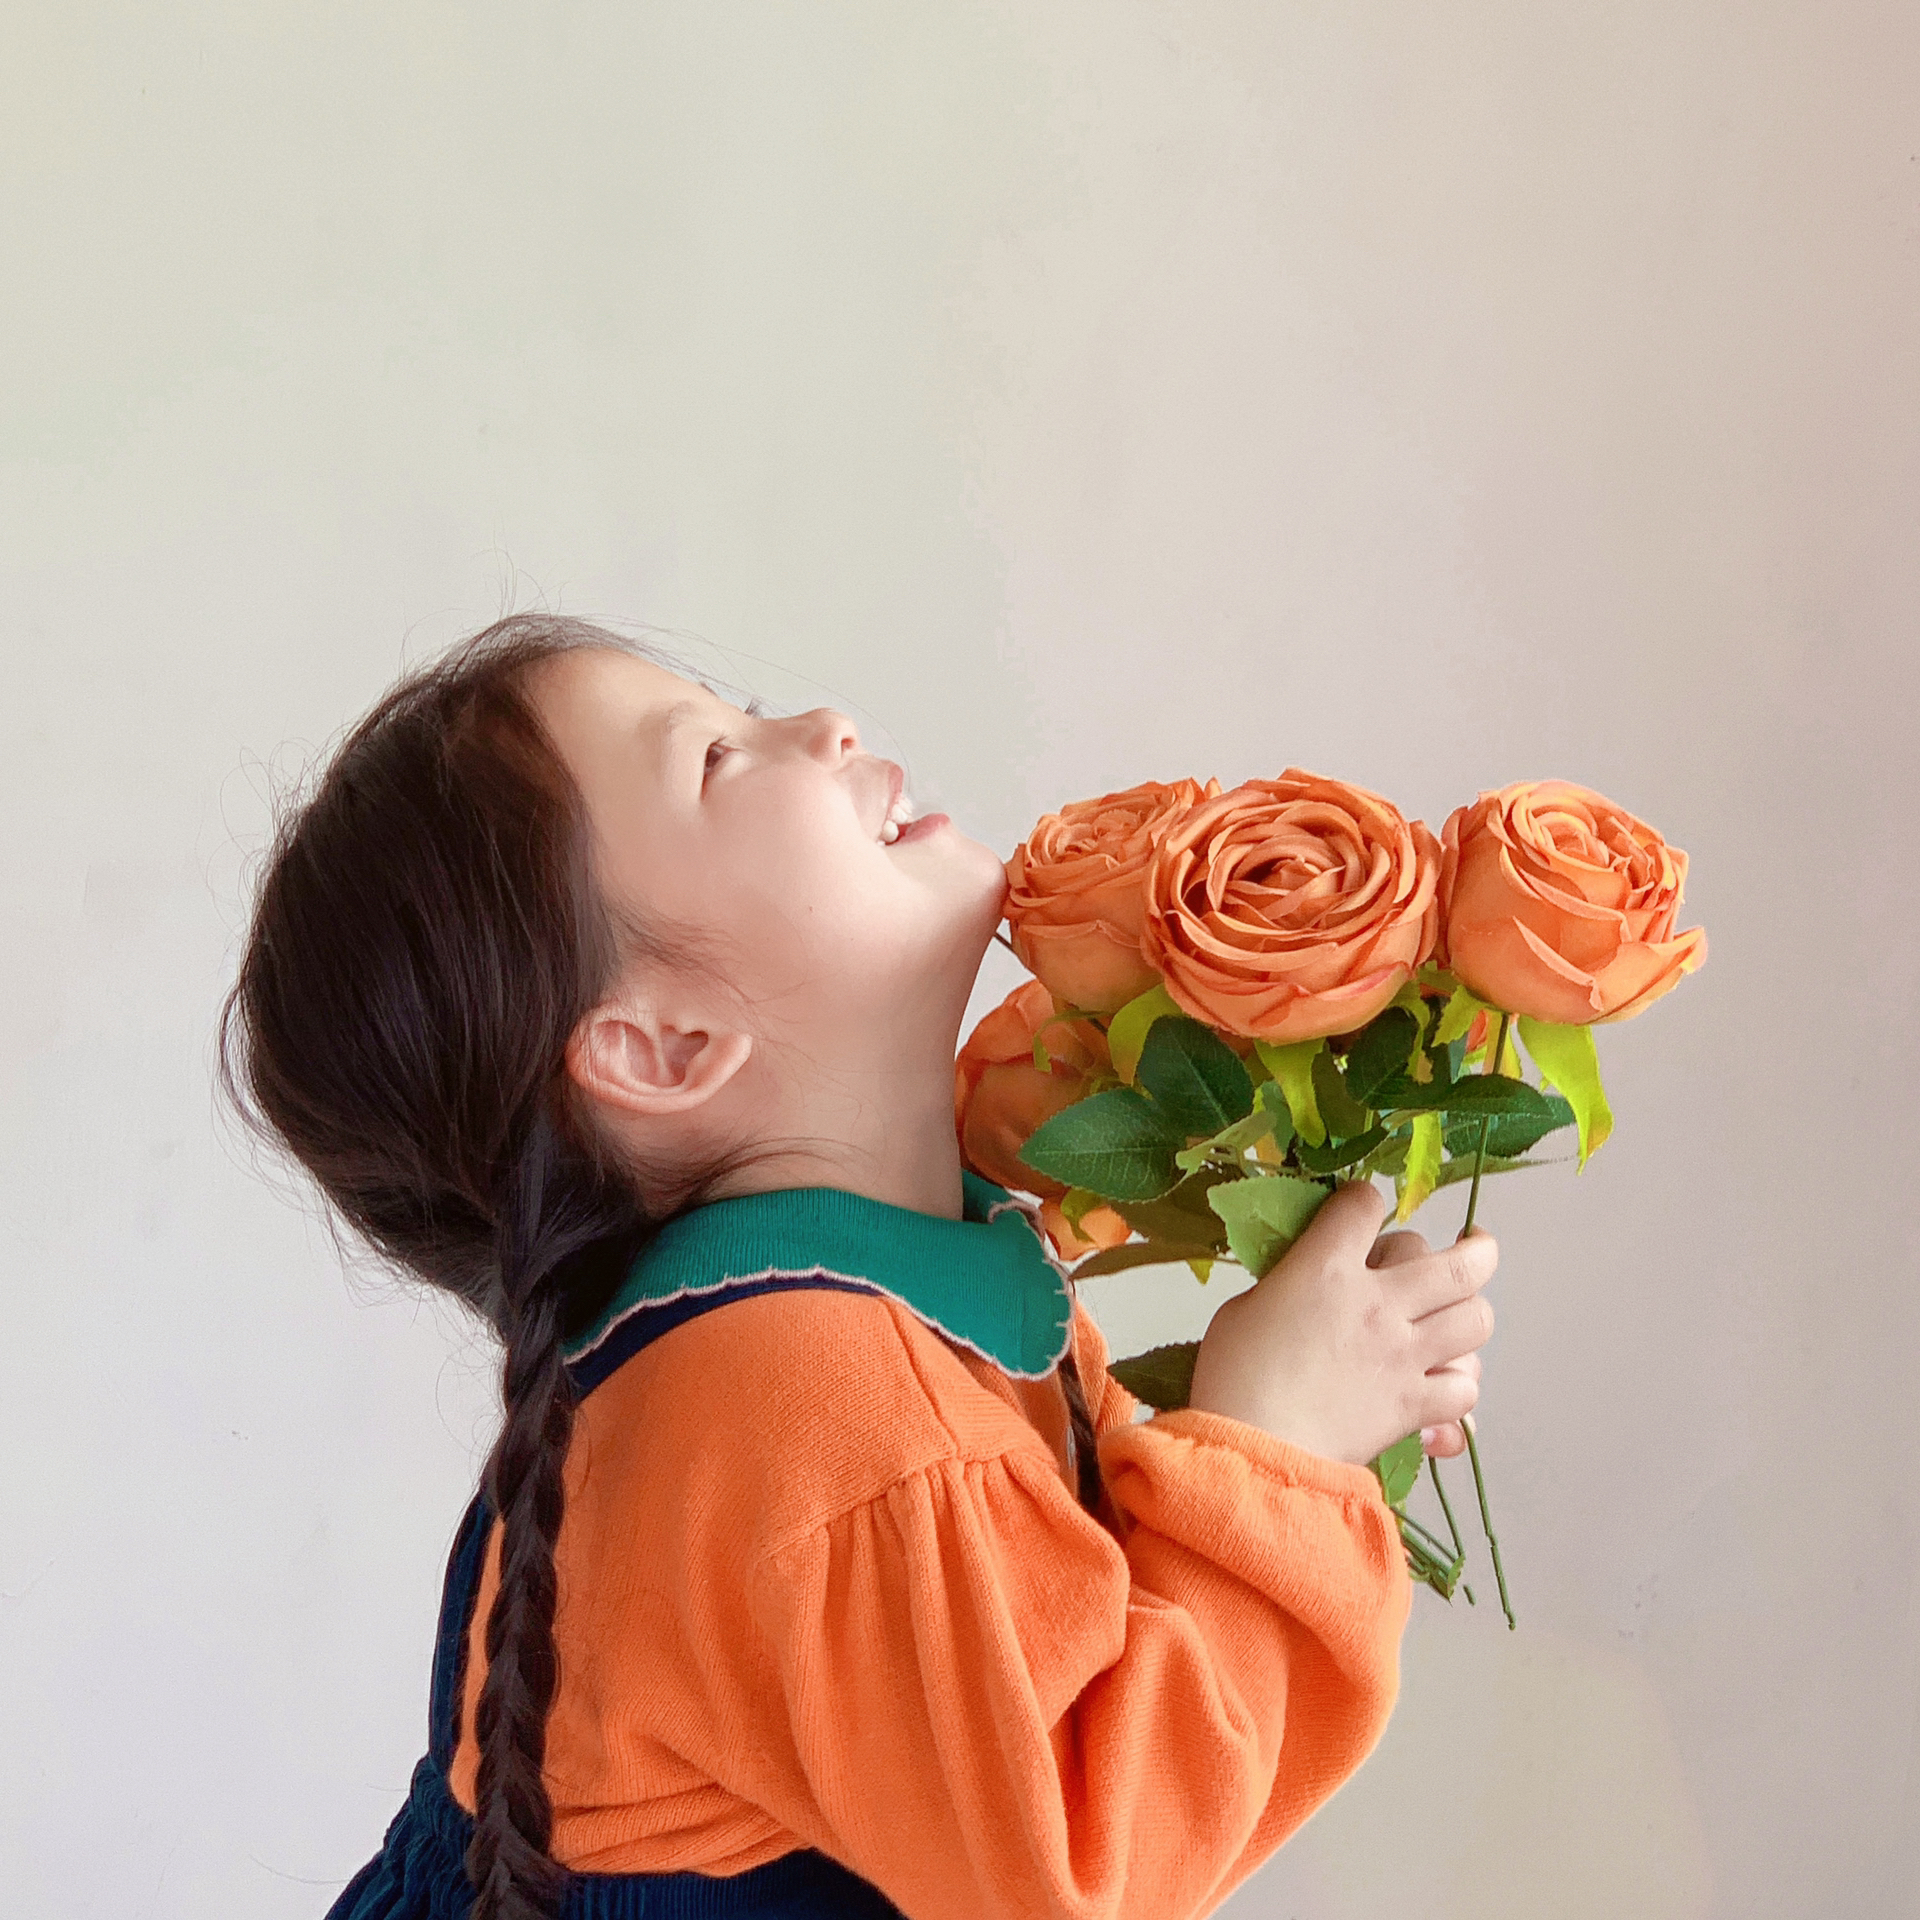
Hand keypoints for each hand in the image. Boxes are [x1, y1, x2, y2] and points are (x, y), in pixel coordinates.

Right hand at [1186, 1180, 1496, 1468]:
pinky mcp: (1414, 1405)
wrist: (1253, 1449)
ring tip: (1460, 1314)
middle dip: (1477, 1249)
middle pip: (1459, 1262)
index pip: (1365, 1205)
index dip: (1366, 1201)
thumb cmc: (1234, 1377)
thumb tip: (1307, 1286)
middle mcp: (1379, 1302)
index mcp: (1327, 1267)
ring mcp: (1404, 1355)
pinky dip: (1459, 1385)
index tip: (1364, 1211)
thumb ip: (1289, 1284)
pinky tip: (1442, 1383)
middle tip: (1476, 1245)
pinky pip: (1465, 1388)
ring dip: (1472, 1312)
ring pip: (1476, 1319)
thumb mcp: (1245, 1308)